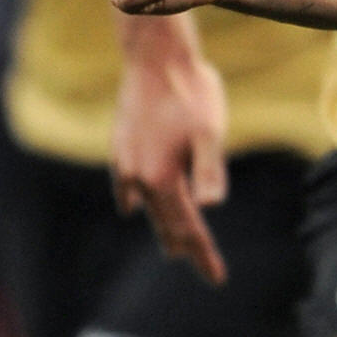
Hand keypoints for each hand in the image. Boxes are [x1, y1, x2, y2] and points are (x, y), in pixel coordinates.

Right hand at [109, 37, 229, 284]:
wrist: (155, 57)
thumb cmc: (190, 92)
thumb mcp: (210, 131)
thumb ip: (209, 170)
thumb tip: (211, 207)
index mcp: (161, 179)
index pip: (188, 228)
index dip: (203, 253)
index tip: (217, 279)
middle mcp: (137, 177)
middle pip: (165, 223)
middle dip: (184, 247)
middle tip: (203, 267)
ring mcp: (124, 163)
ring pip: (146, 206)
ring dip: (162, 225)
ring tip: (174, 246)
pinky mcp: (119, 147)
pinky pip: (127, 186)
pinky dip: (137, 201)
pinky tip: (135, 205)